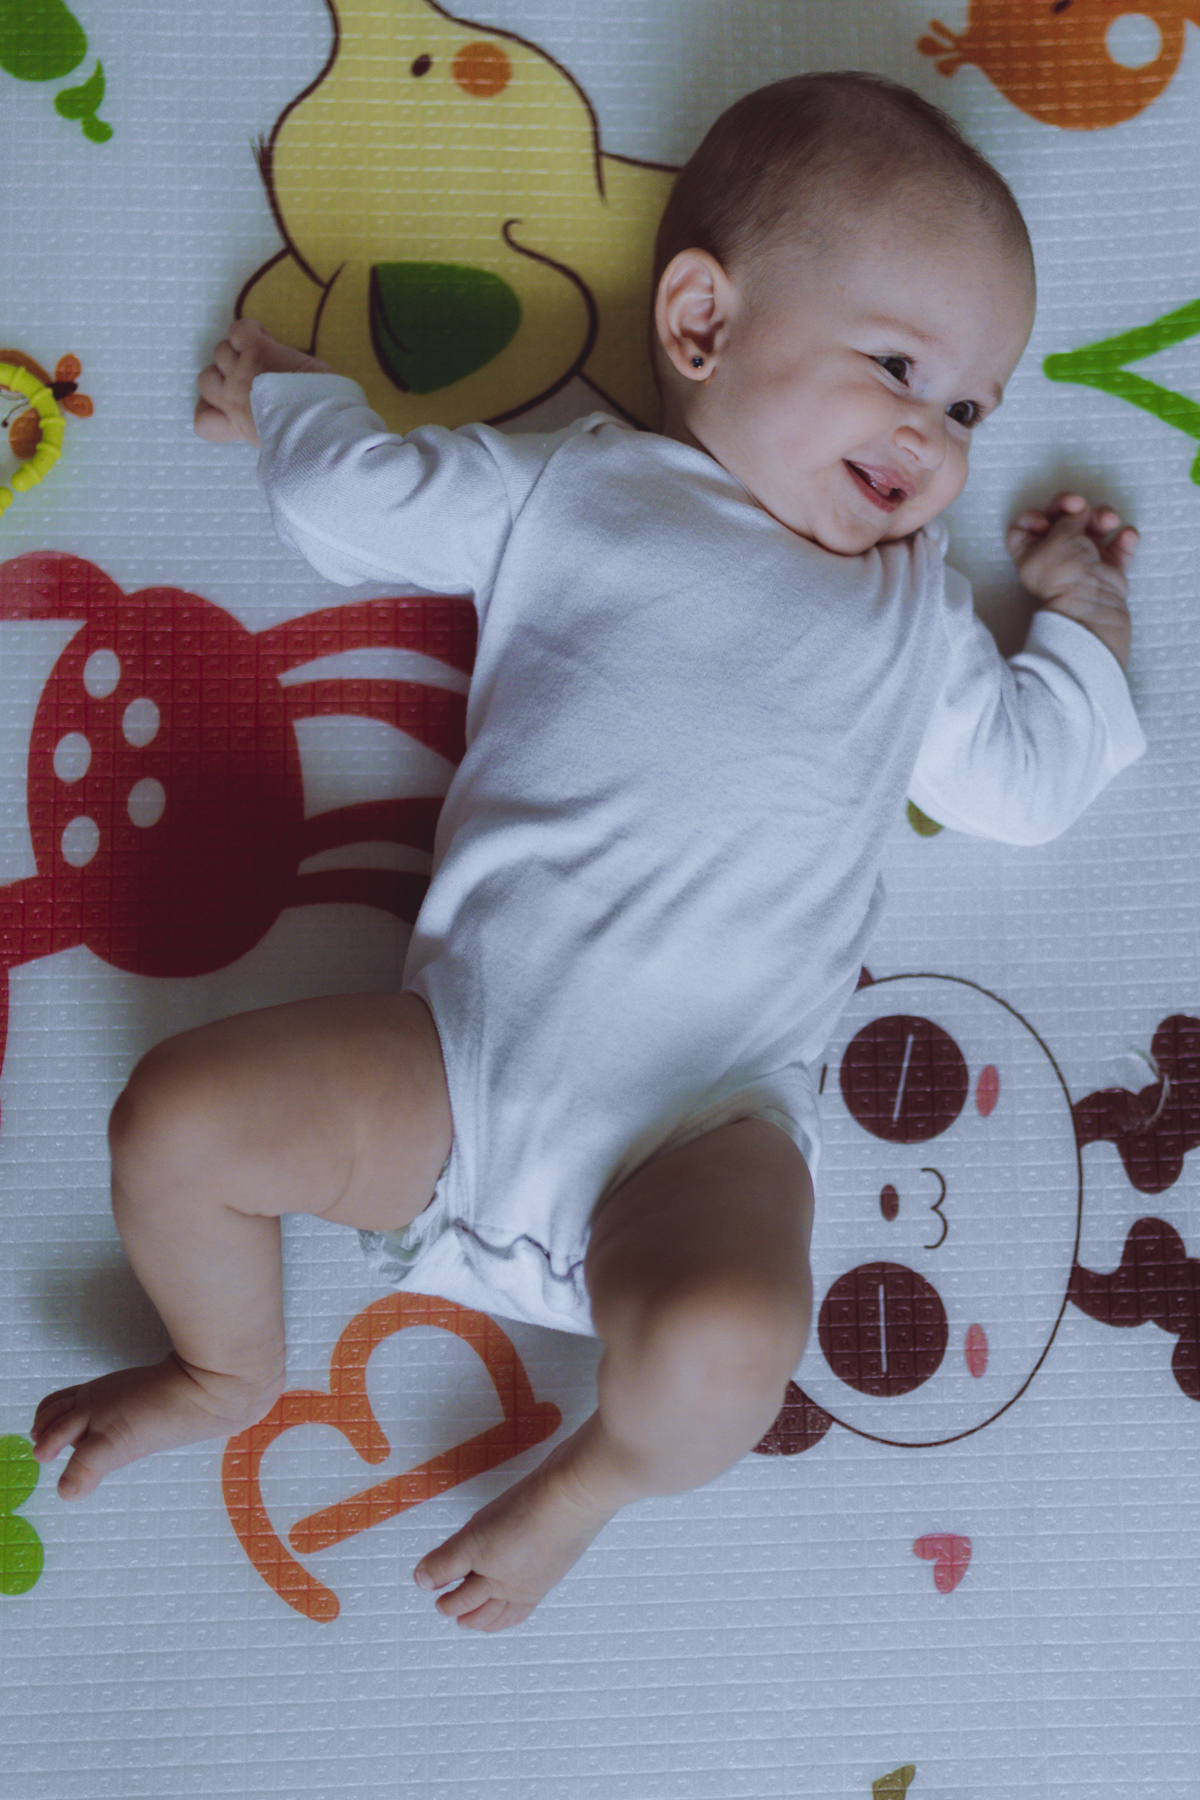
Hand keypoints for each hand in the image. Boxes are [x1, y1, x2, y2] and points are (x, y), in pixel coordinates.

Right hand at [194, 318, 334, 446]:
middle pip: (205, 380)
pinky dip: (249, 330)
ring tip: (265, 358)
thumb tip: (273, 417)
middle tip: (252, 378)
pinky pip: (239, 330)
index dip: (211, 410)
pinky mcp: (257, 350)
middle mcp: (232, 397)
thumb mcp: (278, 440)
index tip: (229, 408)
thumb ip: (262, 426)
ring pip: (221, 351)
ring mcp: (242, 372)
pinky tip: (265, 339)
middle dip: (224, 376)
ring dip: (239, 351)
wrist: (318, 425)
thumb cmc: (307, 435)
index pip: (202, 421)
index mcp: (237, 424)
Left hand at [1006, 491, 1136, 669]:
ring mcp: (1083, 562)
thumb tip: (1080, 512)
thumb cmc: (1065, 571)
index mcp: (1031, 553)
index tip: (1045, 519)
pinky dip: (1124, 538)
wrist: (1091, 603)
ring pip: (1092, 528)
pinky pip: (1118, 546)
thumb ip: (1068, 516)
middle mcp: (1055, 556)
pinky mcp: (1107, 569)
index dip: (1031, 516)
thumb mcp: (1058, 535)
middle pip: (1061, 520)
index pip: (1022, 528)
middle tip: (1080, 505)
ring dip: (1102, 517)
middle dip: (1072, 507)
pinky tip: (1126, 536)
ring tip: (1109, 521)